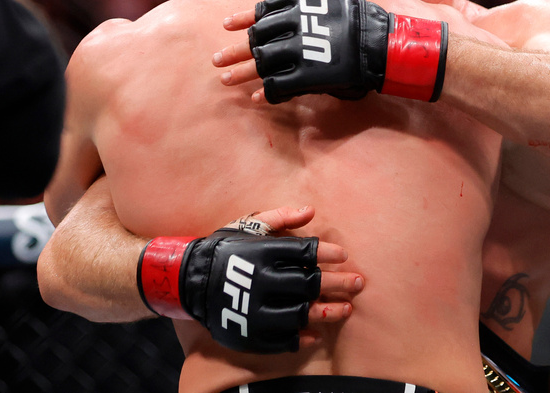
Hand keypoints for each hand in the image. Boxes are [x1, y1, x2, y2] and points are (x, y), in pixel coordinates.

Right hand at [137, 205, 360, 352]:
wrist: (190, 281)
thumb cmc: (226, 249)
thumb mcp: (249, 226)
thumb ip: (280, 218)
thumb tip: (311, 210)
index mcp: (262, 253)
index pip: (305, 252)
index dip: (328, 252)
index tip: (343, 254)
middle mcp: (261, 281)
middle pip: (310, 283)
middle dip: (339, 282)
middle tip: (359, 282)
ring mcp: (256, 310)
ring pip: (302, 313)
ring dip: (328, 311)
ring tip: (347, 309)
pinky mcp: (251, 333)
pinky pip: (283, 339)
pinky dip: (302, 337)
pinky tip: (317, 332)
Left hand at [214, 0, 446, 103]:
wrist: (384, 43)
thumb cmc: (361, 21)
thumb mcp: (330, 1)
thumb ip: (304, 8)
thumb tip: (281, 14)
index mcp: (299, 2)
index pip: (261, 10)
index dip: (242, 19)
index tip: (226, 25)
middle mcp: (294, 24)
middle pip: (256, 38)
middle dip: (235, 50)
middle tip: (217, 60)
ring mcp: (300, 50)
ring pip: (261, 62)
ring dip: (241, 72)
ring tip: (225, 80)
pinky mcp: (308, 75)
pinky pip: (279, 85)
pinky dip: (266, 92)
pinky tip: (257, 98)